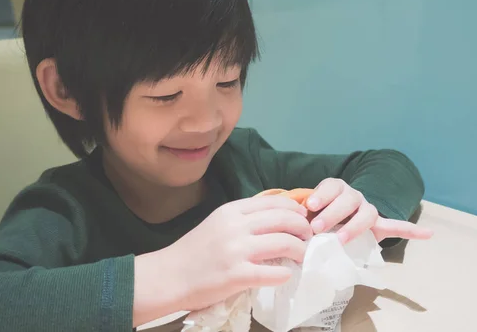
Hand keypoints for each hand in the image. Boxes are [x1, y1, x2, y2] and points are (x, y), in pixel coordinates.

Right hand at [159, 196, 312, 311]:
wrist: (169, 275)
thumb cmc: (195, 250)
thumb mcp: (219, 223)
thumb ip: (244, 219)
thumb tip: (277, 219)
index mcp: (232, 210)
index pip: (276, 202)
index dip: (296, 209)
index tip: (303, 218)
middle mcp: (236, 226)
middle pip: (285, 219)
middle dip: (303, 228)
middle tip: (308, 238)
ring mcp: (236, 250)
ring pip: (284, 243)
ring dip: (300, 251)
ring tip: (301, 257)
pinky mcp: (237, 275)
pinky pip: (273, 272)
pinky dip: (285, 273)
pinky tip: (286, 275)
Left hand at [306, 178, 432, 243]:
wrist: (328, 219)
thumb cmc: (314, 216)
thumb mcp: (305, 212)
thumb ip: (301, 215)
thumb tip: (291, 224)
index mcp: (335, 188)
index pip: (331, 186)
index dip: (321, 195)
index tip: (309, 206)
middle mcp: (353, 195)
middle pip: (347, 199)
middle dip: (332, 212)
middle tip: (316, 227)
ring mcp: (367, 209)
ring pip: (366, 213)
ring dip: (353, 226)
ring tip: (340, 239)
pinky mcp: (378, 225)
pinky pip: (396, 226)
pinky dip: (411, 230)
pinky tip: (428, 233)